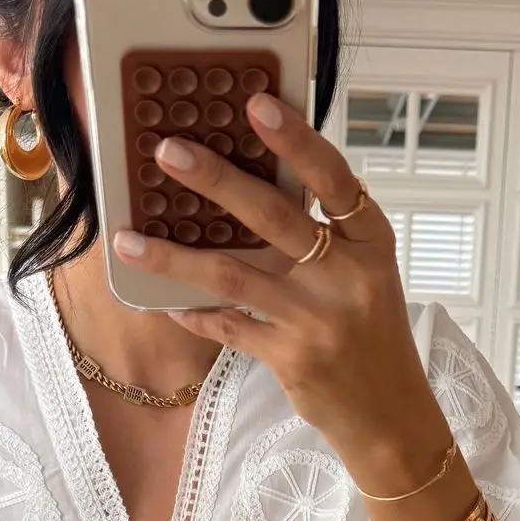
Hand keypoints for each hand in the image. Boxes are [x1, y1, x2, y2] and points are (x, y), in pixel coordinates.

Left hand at [111, 94, 454, 494]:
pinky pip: (228, 327)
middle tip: (168, 152)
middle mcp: (346, 276)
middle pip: (273, 217)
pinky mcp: (291, 358)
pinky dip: (194, 313)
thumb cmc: (373, 336)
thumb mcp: (366, 275)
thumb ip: (325, 235)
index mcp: (371, 243)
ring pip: (232, 276)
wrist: (392, 416)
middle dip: (216, 180)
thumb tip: (255, 185)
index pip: (333, 179)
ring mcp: (317, 319)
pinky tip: (165, 301)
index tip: (256, 104)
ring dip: (173, 257)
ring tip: (127, 240)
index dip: (296, 140)